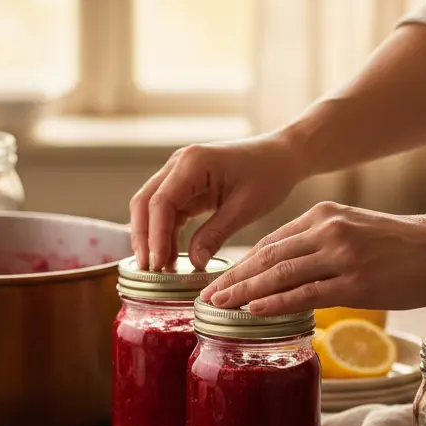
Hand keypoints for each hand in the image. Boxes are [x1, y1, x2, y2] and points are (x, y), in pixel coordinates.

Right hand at [129, 135, 302, 269]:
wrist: (283, 156)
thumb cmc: (269, 174)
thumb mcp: (245, 208)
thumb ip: (216, 234)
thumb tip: (194, 264)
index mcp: (192, 163)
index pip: (160, 203)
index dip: (155, 236)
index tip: (157, 264)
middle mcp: (179, 164)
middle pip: (145, 203)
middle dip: (143, 237)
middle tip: (147, 269)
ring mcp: (179, 173)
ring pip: (151, 207)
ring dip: (151, 236)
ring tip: (158, 268)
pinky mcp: (186, 185)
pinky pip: (167, 210)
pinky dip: (165, 232)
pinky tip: (171, 255)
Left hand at [201, 201, 425, 314]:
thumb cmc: (402, 245)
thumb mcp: (353, 229)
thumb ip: (320, 243)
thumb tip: (288, 270)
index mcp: (322, 216)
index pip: (270, 243)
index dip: (241, 264)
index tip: (219, 281)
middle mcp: (326, 231)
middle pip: (267, 257)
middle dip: (233, 279)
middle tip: (205, 297)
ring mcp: (341, 255)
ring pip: (280, 275)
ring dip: (244, 292)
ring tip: (219, 307)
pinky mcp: (356, 281)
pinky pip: (306, 293)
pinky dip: (276, 302)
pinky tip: (254, 311)